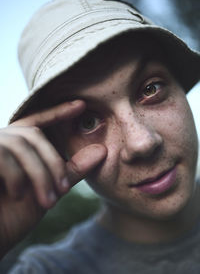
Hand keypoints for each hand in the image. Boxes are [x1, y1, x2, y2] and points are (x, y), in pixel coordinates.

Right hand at [0, 100, 106, 257]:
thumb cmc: (15, 214)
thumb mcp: (49, 190)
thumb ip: (71, 170)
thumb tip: (101, 150)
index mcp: (17, 146)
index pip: (39, 121)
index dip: (58, 112)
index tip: (81, 105)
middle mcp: (1, 141)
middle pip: (33, 136)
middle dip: (53, 162)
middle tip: (64, 190)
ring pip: (21, 146)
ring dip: (39, 175)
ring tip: (48, 201)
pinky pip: (3, 158)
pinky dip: (16, 178)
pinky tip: (18, 196)